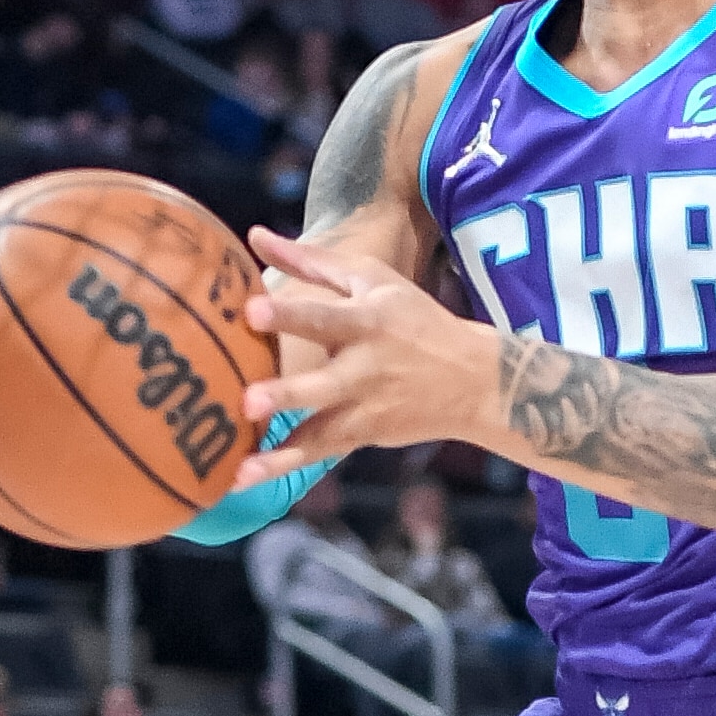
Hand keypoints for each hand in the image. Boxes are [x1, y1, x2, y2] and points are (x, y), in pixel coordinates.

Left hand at [240, 238, 504, 468]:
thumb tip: (253, 235)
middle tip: (247, 401)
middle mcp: (366, 369)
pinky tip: (243, 479)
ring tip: (240, 471)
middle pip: (321, 384)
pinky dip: (283, 468)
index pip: (324, 316)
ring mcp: (366, 408)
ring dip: (280, 455)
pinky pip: (319, 454)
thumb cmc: (413, 319)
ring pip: (319, 433)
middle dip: (286, 394)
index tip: (251, 310)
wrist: (475, 380)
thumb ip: (311, 261)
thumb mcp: (372, 280)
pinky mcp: (364, 435)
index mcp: (367, 322)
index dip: (288, 314)